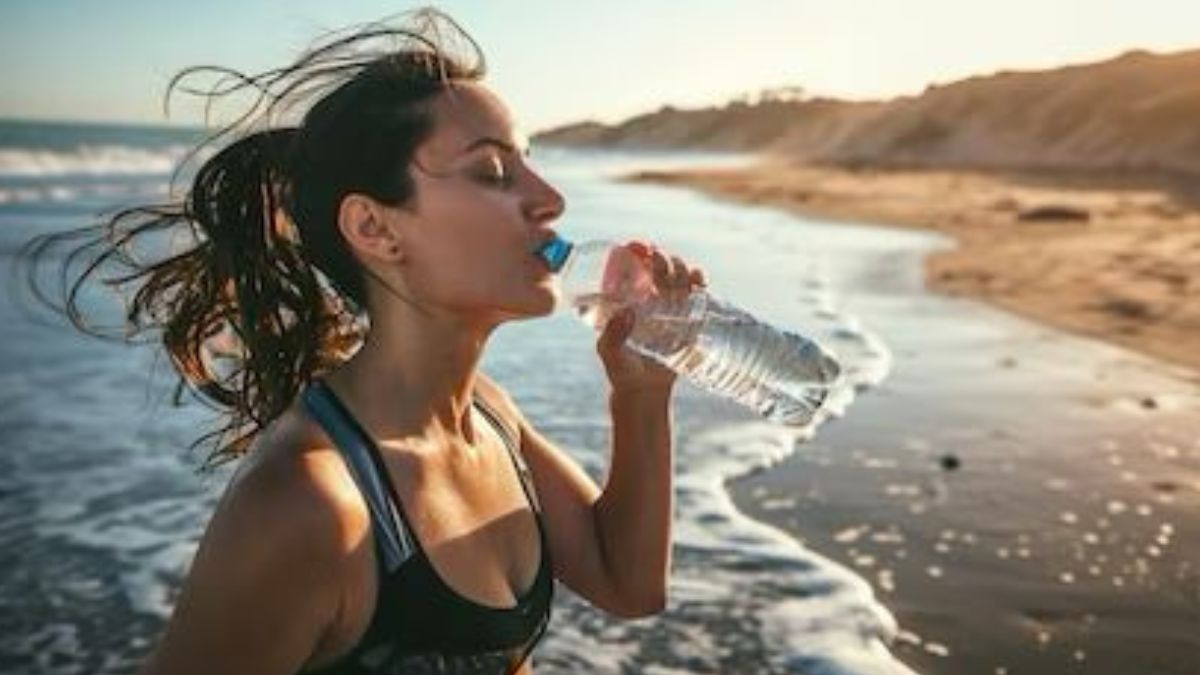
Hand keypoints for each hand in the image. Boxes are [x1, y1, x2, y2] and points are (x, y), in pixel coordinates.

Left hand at [596, 242, 706, 395]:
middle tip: (657, 256)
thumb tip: (626, 312)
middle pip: (658, 272)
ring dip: (679, 268)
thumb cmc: (620, 372)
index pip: (633, 272)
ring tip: (678, 266)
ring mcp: (670, 310)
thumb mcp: (610, 353)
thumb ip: (612, 335)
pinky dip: (699, 284)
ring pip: (677, 281)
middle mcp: (649, 302)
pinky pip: (696, 298)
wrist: (644, 393)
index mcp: (629, 302)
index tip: (637, 247)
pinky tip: (698, 277)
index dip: (636, 255)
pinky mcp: (688, 322)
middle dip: (660, 259)